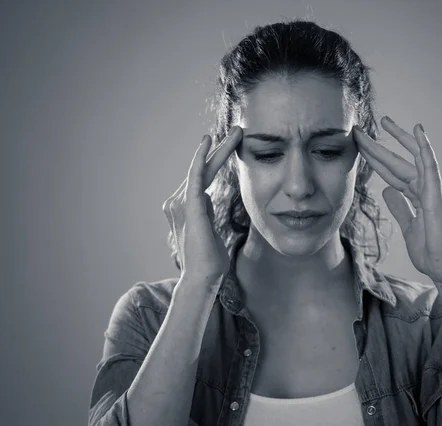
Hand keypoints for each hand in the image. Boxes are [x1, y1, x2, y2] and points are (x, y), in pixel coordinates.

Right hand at [162, 127, 242, 286]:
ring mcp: (180, 204)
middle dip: (220, 149)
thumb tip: (209, 202)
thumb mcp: (210, 231)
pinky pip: (195, 177)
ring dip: (219, 149)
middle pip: (203, 170)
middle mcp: (178, 203)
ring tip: (237, 133)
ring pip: (202, 169)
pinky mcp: (188, 206)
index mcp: (185, 208)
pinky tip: (208, 142)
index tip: (233, 144)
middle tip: (238, 130)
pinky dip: (200, 158)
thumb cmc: (210, 261)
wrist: (202, 278)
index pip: (204, 178)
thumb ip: (207, 214)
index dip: (217, 159)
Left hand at [353, 117, 441, 285]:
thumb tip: (387, 191)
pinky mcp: (436, 195)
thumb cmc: (432, 251)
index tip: (357, 146)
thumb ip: (400, 207)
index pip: (390, 172)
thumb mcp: (408, 226)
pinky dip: (424, 147)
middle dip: (377, 146)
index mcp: (417, 195)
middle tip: (359, 129)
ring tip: (384, 121)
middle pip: (397, 161)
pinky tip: (418, 130)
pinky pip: (430, 165)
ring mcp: (432, 189)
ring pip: (411, 158)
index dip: (374, 159)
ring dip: (398, 138)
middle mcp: (425, 188)